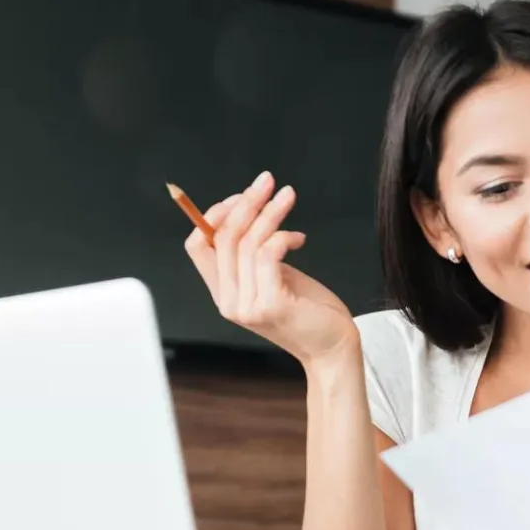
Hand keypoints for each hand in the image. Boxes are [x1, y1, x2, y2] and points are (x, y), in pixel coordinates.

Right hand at [184, 171, 356, 367]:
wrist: (332, 348)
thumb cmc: (309, 310)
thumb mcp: (275, 277)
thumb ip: (255, 255)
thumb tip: (249, 210)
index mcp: (224, 292)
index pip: (197, 246)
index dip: (214, 215)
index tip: (242, 196)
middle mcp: (228, 300)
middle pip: (223, 237)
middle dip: (246, 202)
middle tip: (267, 181)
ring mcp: (247, 305)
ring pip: (247, 242)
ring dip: (270, 212)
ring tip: (288, 195)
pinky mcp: (271, 304)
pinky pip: (268, 254)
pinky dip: (283, 236)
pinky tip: (299, 238)